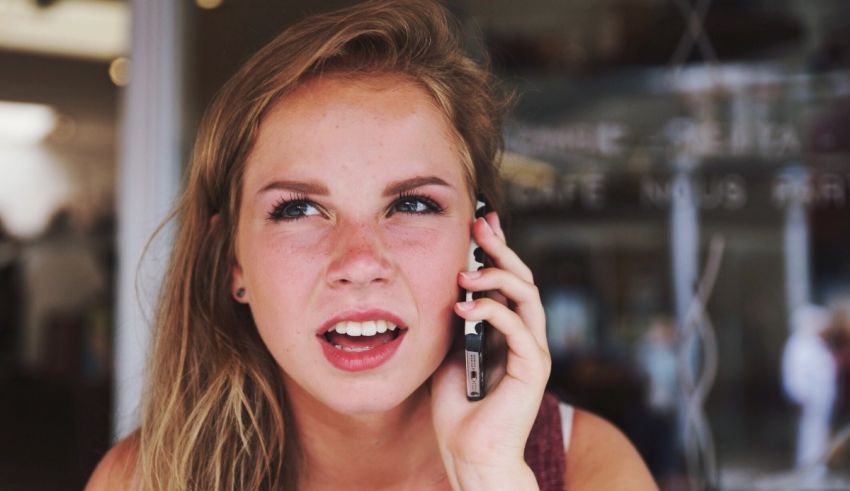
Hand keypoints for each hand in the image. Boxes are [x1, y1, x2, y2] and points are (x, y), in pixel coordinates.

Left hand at [430, 212, 550, 490]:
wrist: (468, 453)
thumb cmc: (457, 409)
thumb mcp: (450, 352)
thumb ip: (457, 323)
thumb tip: (451, 289)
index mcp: (507, 332)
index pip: (507, 282)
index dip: (496, 251)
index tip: (478, 223)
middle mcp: (524, 336)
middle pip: (522, 279)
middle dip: (501, 249)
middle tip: (479, 226)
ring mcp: (532, 351)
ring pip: (528, 295)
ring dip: (498, 276)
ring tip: (466, 273)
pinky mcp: (532, 367)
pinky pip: (518, 327)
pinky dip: (492, 311)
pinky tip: (463, 306)